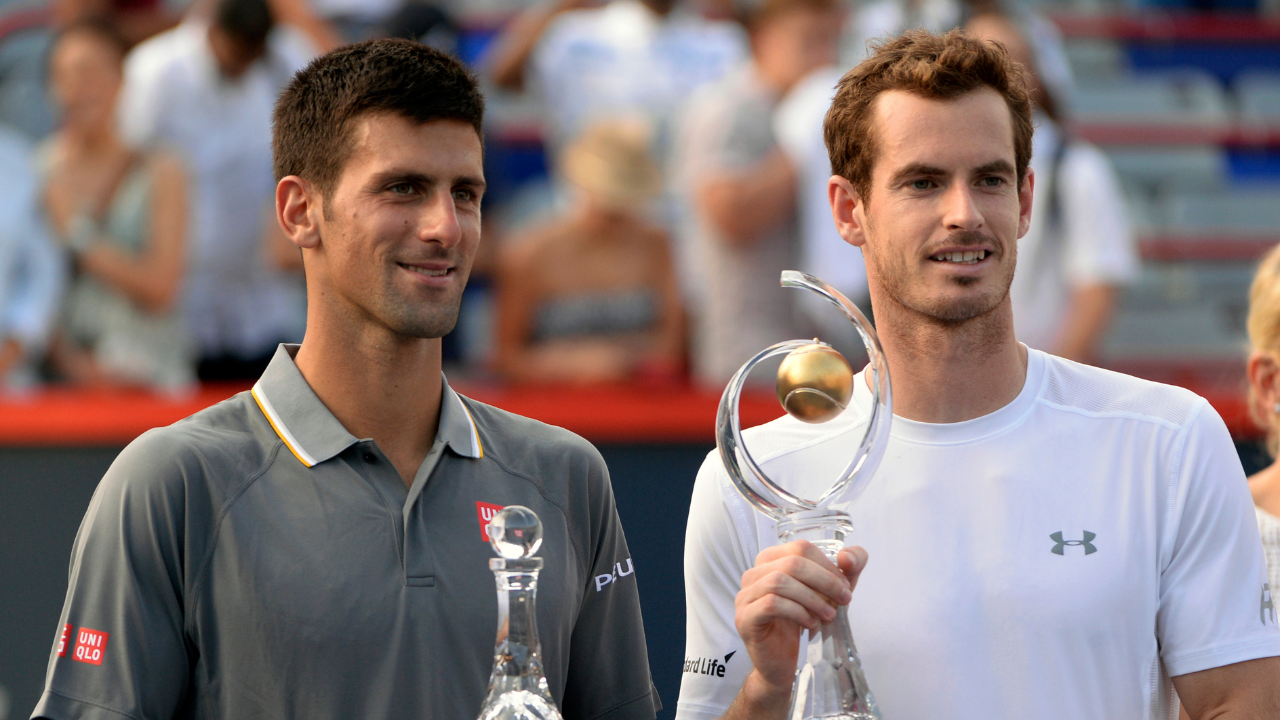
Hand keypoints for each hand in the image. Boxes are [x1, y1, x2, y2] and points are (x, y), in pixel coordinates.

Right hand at [734, 541, 867, 699]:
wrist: (782, 661)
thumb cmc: (803, 622)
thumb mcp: (831, 593)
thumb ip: (846, 571)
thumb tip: (848, 555)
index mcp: (771, 561)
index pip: (800, 548)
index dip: (827, 564)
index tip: (844, 585)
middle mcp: (753, 574)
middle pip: (791, 563)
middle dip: (824, 581)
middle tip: (844, 599)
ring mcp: (745, 596)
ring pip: (779, 582)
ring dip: (811, 598)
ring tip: (828, 614)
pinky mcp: (745, 618)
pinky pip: (771, 604)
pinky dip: (797, 612)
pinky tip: (810, 623)